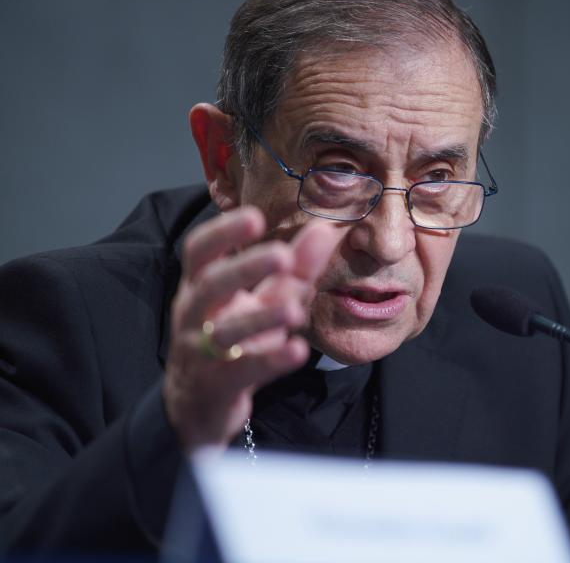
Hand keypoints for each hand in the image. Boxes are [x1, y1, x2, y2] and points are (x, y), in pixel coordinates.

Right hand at [162, 207, 333, 453]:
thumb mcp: (263, 299)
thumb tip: (325, 229)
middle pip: (212, 285)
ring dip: (261, 319)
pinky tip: (298, 351)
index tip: (255, 216)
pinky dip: (271, 361)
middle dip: (245, 268)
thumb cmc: (236, 338)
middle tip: (281, 255)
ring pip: (226, 332)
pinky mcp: (218, 383)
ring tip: (294, 309)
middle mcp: (195, 313)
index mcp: (201, 285)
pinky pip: (244, 370)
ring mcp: (202, 350)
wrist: (202, 403)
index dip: (223, 231)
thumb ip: (295, 267)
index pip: (200, 250)